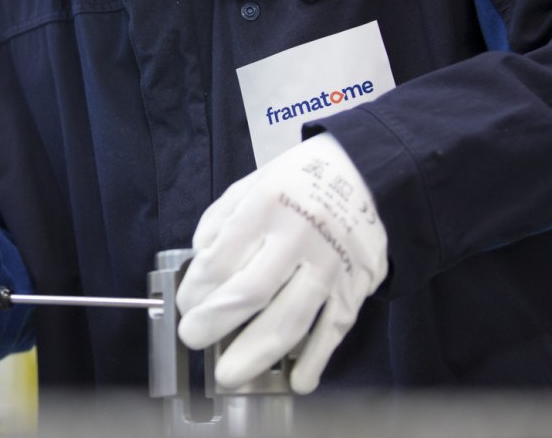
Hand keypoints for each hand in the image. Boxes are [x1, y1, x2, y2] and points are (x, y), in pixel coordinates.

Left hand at [176, 133, 386, 392]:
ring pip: (292, 319)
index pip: (222, 259)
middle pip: (251, 293)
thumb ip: (220, 222)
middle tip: (194, 339)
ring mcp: (331, 262)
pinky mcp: (357, 283)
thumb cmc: (297, 182)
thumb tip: (200, 265)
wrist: (365, 171)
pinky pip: (334, 329)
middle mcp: (300, 234)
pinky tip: (297, 380)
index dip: (197, 290)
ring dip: (256, 353)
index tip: (186, 305)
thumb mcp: (251, 184)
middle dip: (215, 323)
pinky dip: (316, 360)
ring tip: (230, 374)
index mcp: (267, 205)